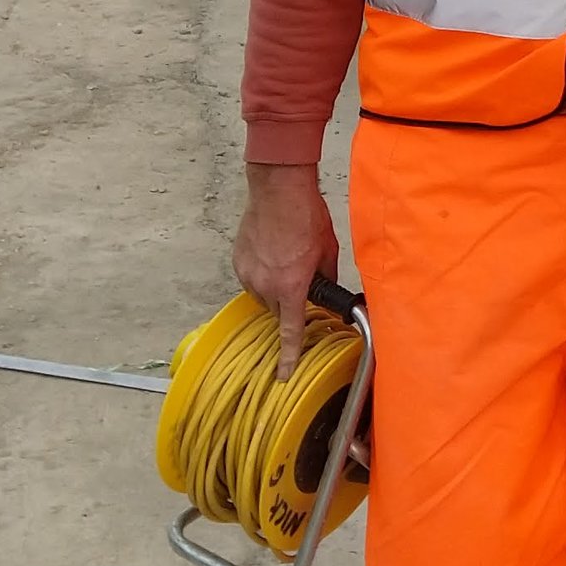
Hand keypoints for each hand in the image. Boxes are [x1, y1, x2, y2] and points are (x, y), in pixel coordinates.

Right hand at [233, 162, 338, 375]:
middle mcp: (265, 285)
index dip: (288, 357)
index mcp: (290, 287)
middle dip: (289, 304)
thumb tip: (325, 289)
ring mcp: (248, 273)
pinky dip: (262, 273)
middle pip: (277, 312)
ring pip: (263, 295)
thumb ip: (326, 278)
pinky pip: (251, 278)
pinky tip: (273, 253)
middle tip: (301, 280)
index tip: (283, 375)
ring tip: (287, 260)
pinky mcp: (238, 261)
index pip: (290, 332)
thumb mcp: (328, 251)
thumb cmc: (307, 216)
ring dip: (275, 288)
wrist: (279, 189)